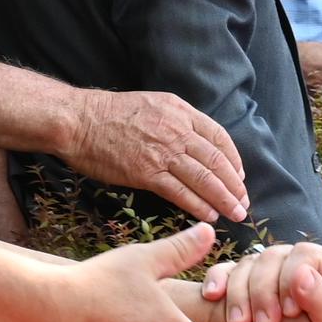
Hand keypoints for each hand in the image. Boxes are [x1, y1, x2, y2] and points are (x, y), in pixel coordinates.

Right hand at [51, 87, 248, 223]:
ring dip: (223, 199)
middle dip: (234, 185)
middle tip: (243, 203)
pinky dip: (198, 205)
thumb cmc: (109, 115)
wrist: (78, 120)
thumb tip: (193, 144)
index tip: (240, 177)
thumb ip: (175, 121)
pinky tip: (209, 216)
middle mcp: (176, 130)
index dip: (234, 161)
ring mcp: (162, 152)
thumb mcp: (152, 105)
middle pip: (217, 161)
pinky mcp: (146, 172)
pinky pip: (180, 192)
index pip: (219, 137)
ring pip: (204, 178)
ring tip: (235, 214)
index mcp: (180, 111)